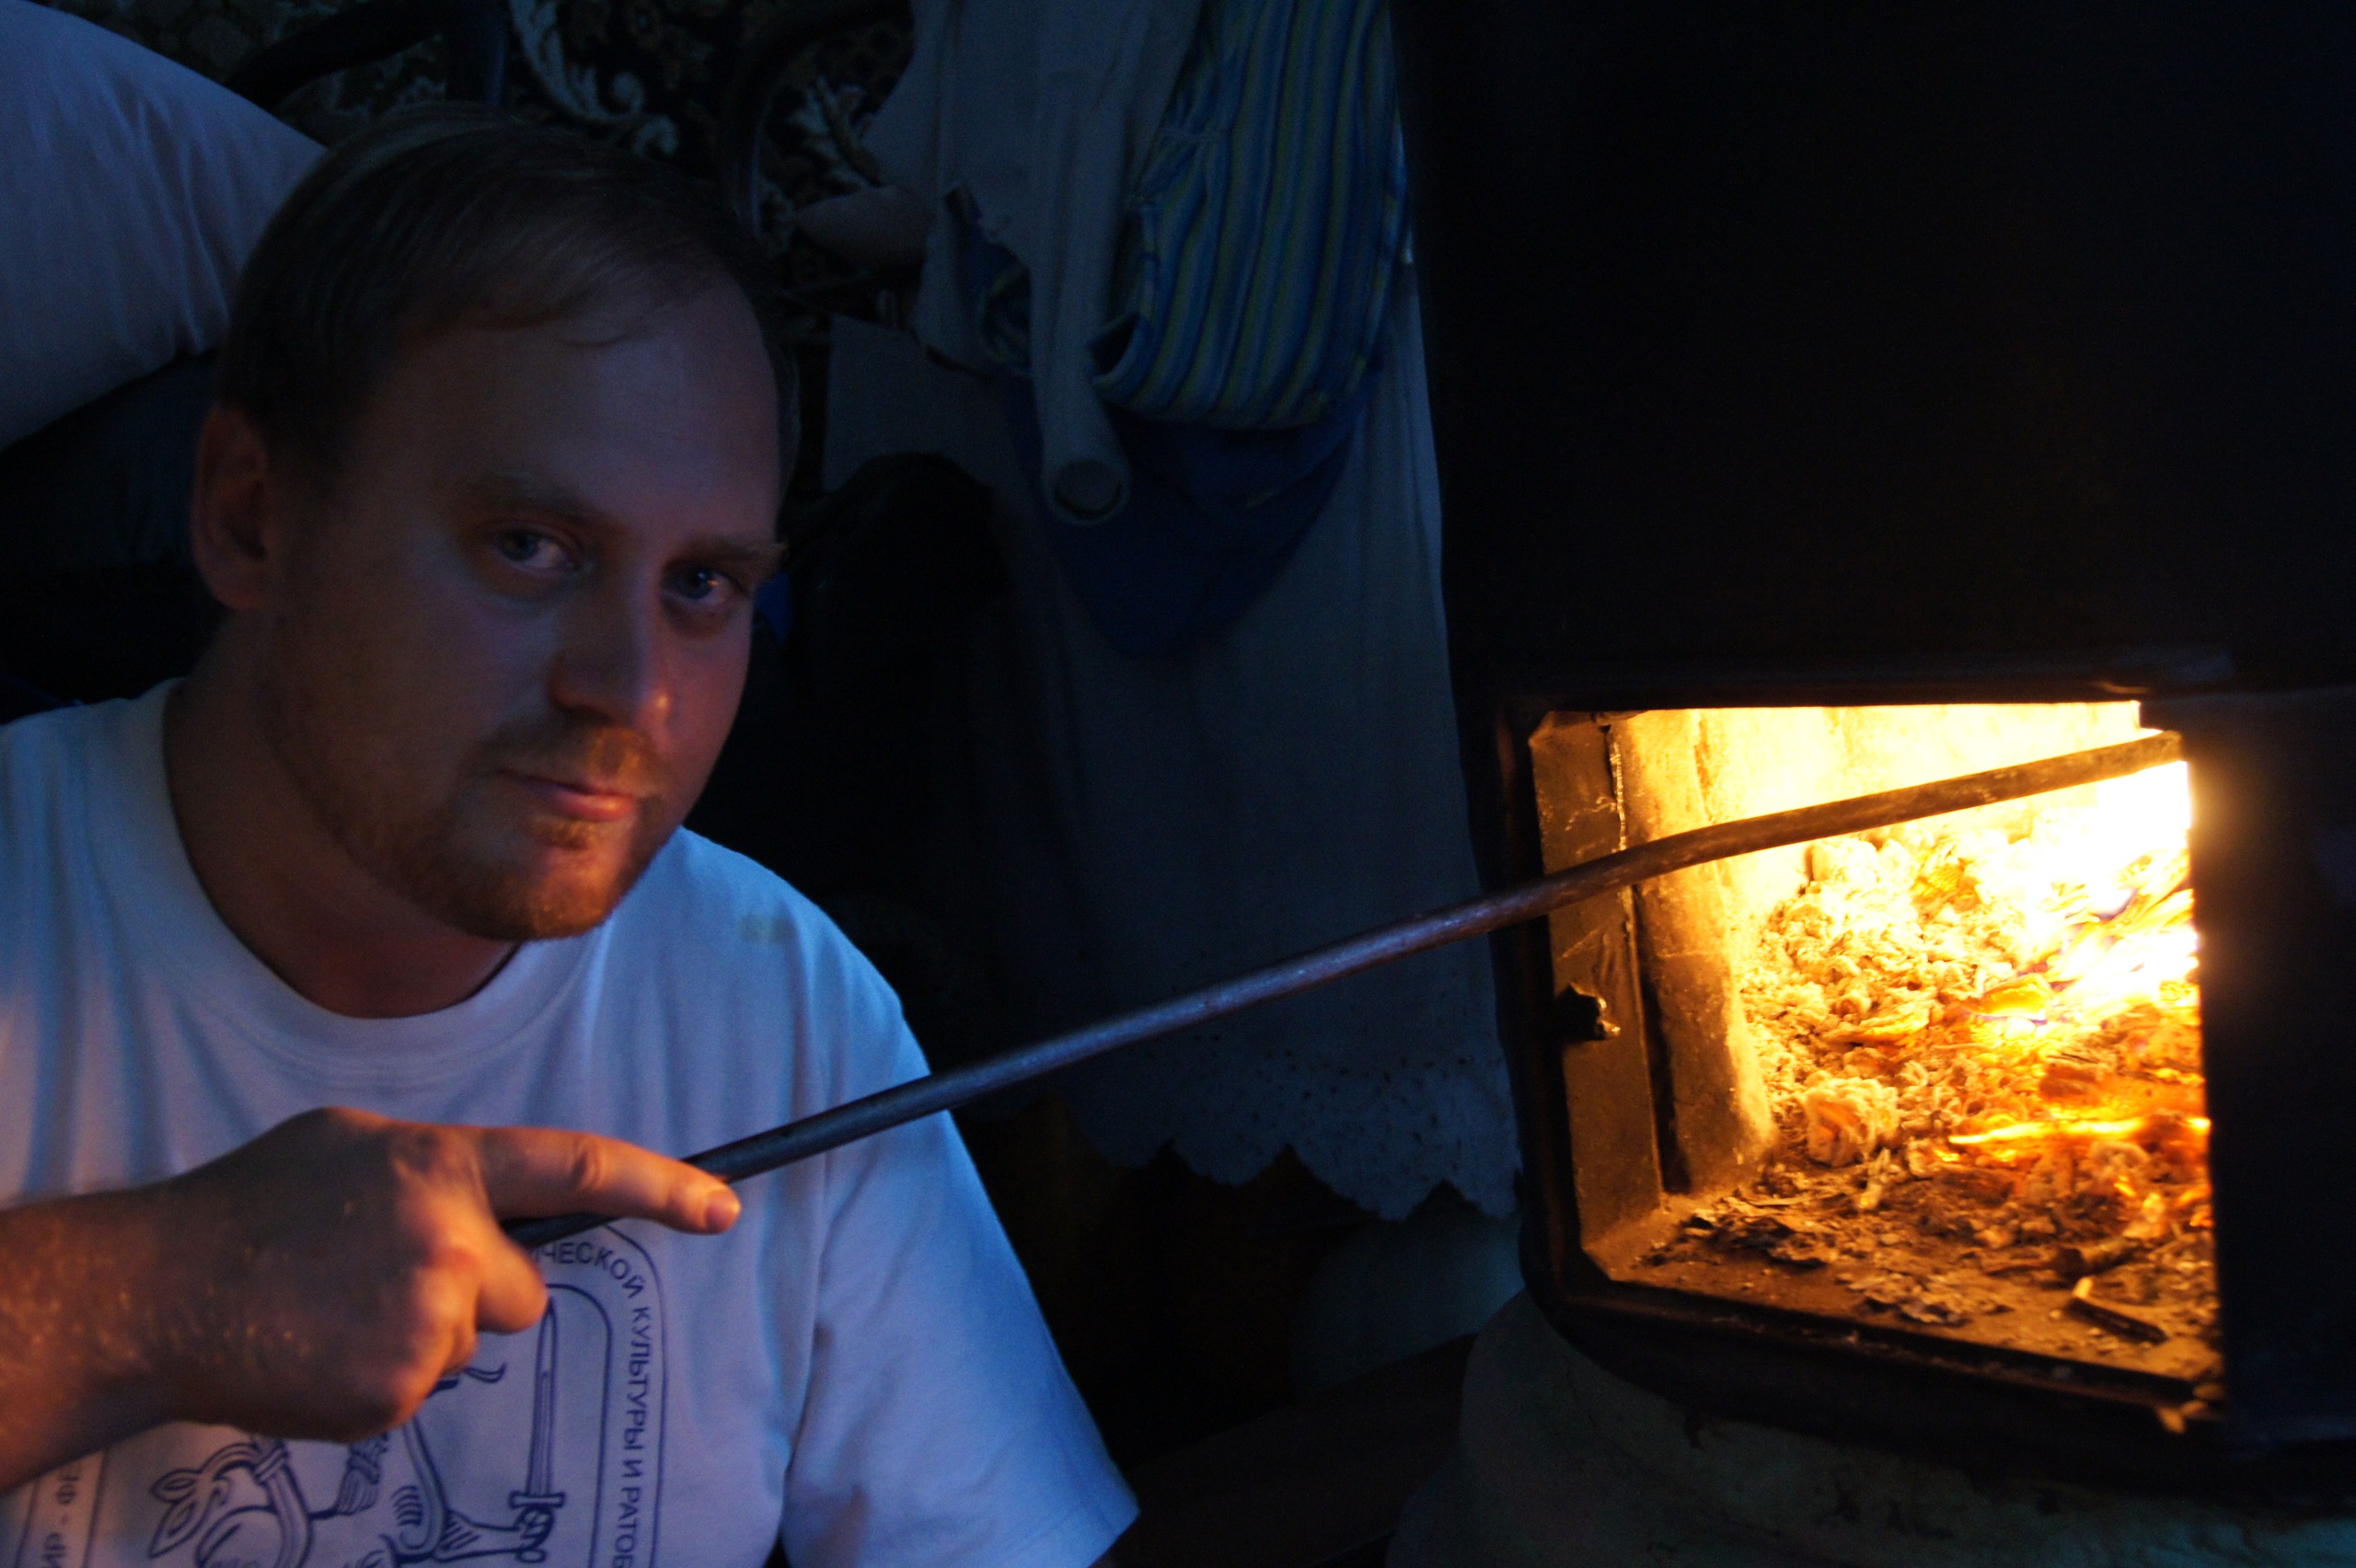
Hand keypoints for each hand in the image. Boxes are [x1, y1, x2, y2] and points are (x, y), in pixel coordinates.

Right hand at [131, 1107, 736, 1441]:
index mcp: (443, 1165)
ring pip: (472, 1342)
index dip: (662, 1187)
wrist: (157, 1293)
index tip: (723, 1208)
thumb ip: (438, 1167)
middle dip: (477, 1293)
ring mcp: (427, 1318)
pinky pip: (423, 1389)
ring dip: (421, 1336)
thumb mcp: (353, 1145)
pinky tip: (321, 1350)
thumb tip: (494, 1196)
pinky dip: (381, 1380)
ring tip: (335, 1309)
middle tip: (381, 1278)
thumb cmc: (253, 1210)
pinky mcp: (397, 1389)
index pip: (580, 1168)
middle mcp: (451, 1238)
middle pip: (525, 1289)